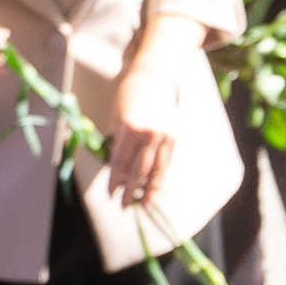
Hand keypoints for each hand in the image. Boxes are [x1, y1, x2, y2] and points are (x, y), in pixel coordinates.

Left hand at [104, 54, 184, 210]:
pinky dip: (160, 178)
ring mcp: (165, 135)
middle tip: (123, 207)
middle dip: (130, 190)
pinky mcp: (175, 137)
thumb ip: (116, 142)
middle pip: (139, 170)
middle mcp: (150, 133)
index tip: (110, 195)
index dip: (115, 180)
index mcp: (130, 127)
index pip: (121, 161)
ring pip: (156, 169)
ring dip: (149, 190)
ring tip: (143, 206)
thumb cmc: (129, 96)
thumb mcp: (116, 117)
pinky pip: (166, 163)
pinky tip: (155, 190)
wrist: (156, 77)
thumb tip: (116, 170)